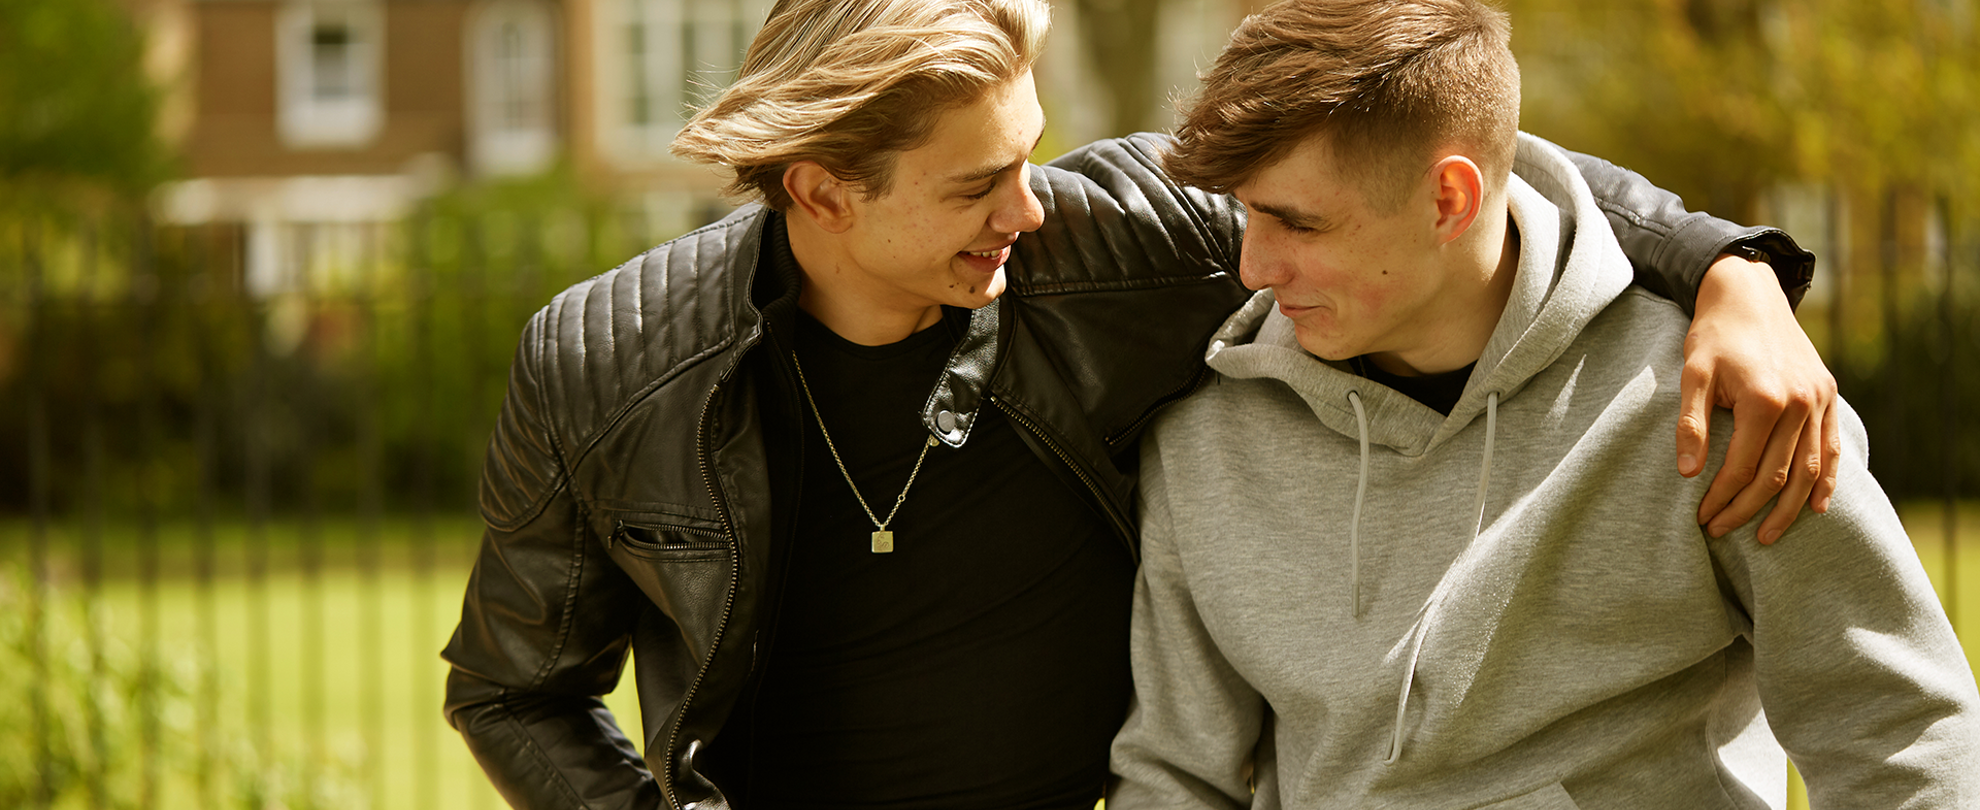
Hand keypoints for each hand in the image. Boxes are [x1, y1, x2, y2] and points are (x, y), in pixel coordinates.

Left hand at [1678, 254, 1838, 543]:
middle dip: (1749, 510)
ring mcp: (1819, 400)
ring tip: (1767, 535)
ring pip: (1811, 469)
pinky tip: (1816, 506)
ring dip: (1790, 507)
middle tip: (1723, 532)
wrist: (1749, 294)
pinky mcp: (1828, 395)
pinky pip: (1831, 447)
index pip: (1744, 467)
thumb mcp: (1692, 374)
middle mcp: (1800, 403)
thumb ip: (1691, 423)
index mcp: (1765, 399)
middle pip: (1778, 475)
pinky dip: (1827, 480)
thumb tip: (1689, 473)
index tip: (1703, 519)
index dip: (1722, 498)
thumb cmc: (1713, 335)